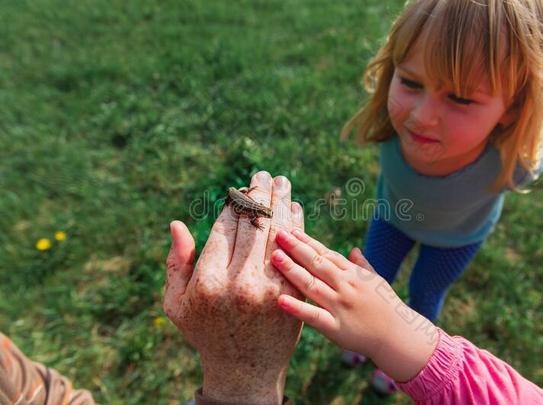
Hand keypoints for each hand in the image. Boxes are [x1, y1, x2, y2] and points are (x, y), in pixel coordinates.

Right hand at [164, 171, 303, 403]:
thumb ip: (176, 263)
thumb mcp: (177, 305)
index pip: (225, 227)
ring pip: (278, 234)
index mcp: (208, 281)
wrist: (245, 370)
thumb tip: (176, 224)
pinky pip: (297, 253)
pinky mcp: (291, 295)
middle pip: (254, 225)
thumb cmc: (205, 333)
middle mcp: (239, 282)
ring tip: (284, 184)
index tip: (242, 188)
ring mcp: (269, 289)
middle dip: (261, 195)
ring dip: (283, 204)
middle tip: (267, 176)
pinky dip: (298, 229)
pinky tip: (297, 211)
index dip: (236, 203)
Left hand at [271, 228, 437, 382]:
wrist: (398, 337)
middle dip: (296, 248)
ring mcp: (340, 306)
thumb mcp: (377, 282)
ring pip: (312, 284)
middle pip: (316, 264)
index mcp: (353, 275)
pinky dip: (297, 308)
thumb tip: (353, 250)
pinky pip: (313, 316)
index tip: (292, 231)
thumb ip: (362, 266)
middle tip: (278, 234)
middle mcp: (345, 286)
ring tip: (275, 257)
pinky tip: (281, 300)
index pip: (326, 254)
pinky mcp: (336, 327)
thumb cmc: (387, 308)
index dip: (308, 242)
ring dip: (292, 270)